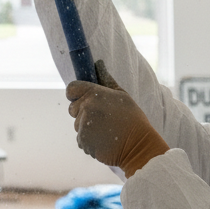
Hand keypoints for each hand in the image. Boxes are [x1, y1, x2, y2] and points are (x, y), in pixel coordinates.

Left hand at [67, 63, 168, 177]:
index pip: (71, 89)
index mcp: (94, 92)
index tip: (83, 99)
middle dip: (82, 113)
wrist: (138, 145)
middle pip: (72, 108)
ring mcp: (83, 124)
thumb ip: (106, 79)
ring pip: (77, 124)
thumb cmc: (132, 118)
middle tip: (101, 118)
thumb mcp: (121, 94)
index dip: (75, 94)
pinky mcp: (83, 141)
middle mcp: (86, 106)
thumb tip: (98, 63)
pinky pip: (81, 139)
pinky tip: (104, 140)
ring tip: (106, 131)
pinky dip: (89, 141)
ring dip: (87, 128)